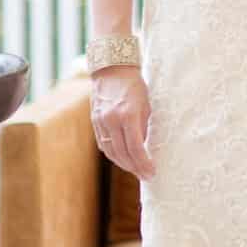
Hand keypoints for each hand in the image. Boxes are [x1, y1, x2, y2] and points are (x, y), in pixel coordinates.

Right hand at [90, 66, 155, 180]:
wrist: (112, 70)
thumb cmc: (134, 86)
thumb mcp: (145, 105)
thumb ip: (144, 128)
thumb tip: (145, 149)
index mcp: (128, 115)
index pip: (136, 148)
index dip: (144, 163)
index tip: (152, 172)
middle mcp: (112, 120)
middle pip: (123, 154)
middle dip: (135, 168)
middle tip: (145, 176)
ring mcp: (101, 122)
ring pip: (111, 152)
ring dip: (124, 164)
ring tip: (135, 170)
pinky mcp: (95, 122)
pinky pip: (104, 145)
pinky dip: (113, 155)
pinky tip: (122, 159)